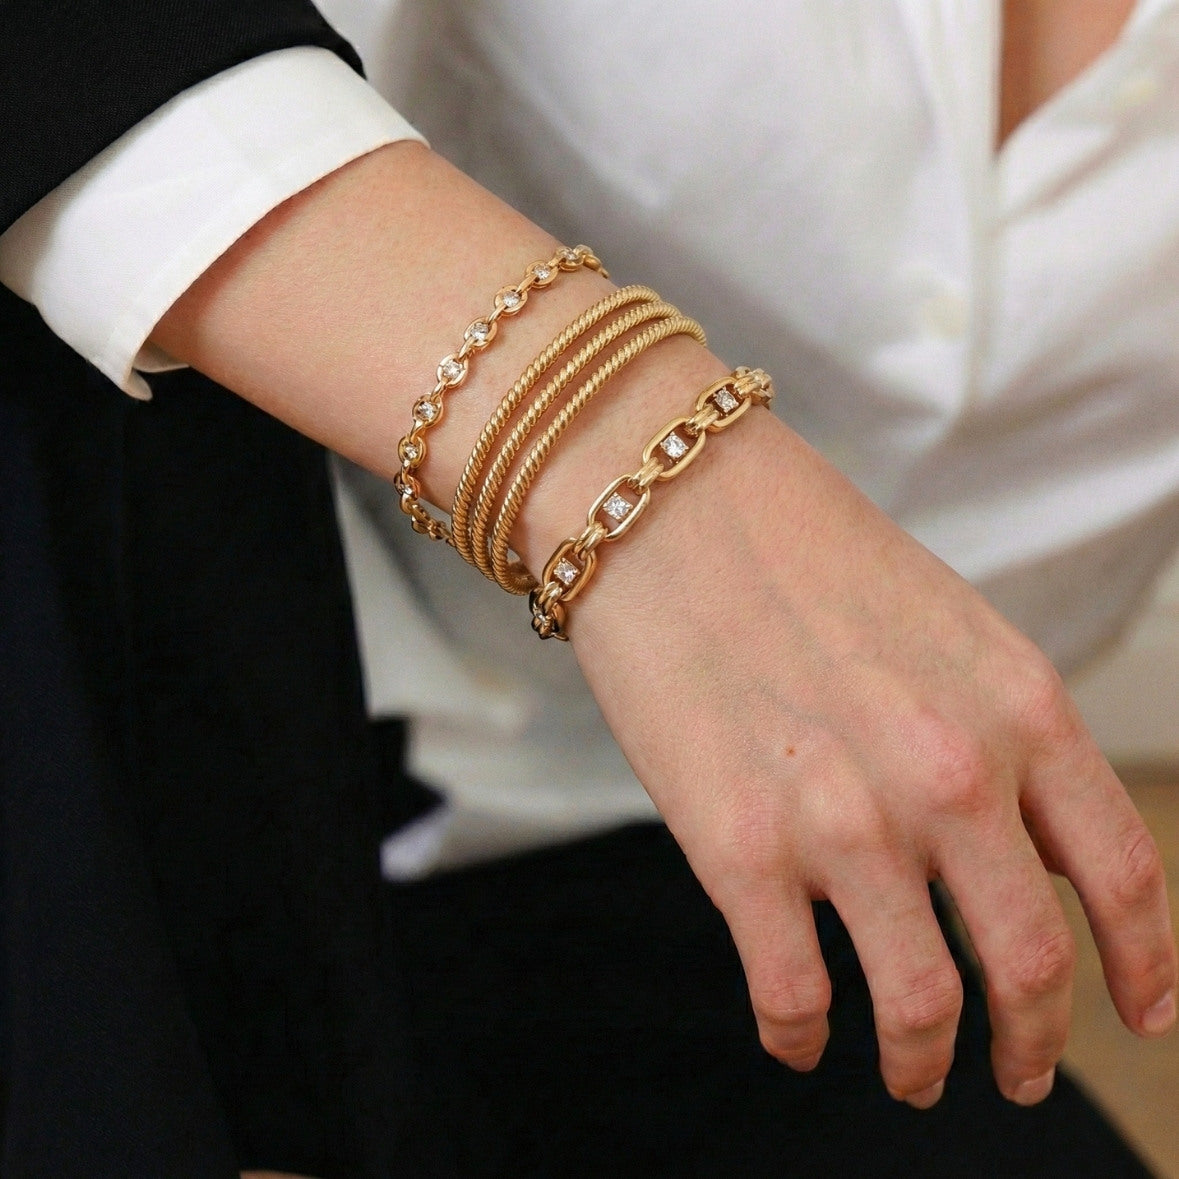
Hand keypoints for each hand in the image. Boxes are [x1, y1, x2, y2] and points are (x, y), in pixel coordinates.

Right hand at [571, 407, 1176, 1108]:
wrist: (666, 501)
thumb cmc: (797, 549)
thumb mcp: (946, 625)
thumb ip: (1000, 733)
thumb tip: (1026, 845)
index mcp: (1019, 707)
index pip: (1122, 877)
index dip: (1146, 969)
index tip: (1139, 1014)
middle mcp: (949, 775)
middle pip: (1032, 966)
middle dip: (1034, 1045)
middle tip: (1016, 1073)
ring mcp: (843, 819)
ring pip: (921, 1008)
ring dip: (921, 1063)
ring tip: (909, 1072)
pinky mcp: (736, 849)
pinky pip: (791, 995)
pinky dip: (799, 1038)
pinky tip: (795, 1034)